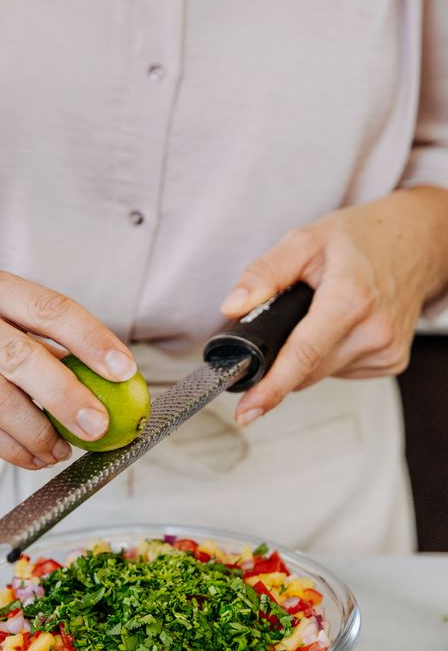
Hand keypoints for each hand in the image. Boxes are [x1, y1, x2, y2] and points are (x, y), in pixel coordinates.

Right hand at [0, 266, 136, 468]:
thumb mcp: (6, 330)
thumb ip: (52, 352)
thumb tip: (115, 390)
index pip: (50, 309)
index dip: (91, 340)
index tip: (124, 370)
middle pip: (21, 356)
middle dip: (66, 396)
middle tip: (97, 425)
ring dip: (38, 433)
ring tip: (61, 451)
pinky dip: (10, 448)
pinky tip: (33, 457)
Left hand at [220, 187, 447, 424]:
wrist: (416, 242)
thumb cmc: (363, 239)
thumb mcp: (305, 240)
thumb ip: (265, 273)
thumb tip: (233, 306)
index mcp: (349, 300)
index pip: (303, 355)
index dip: (270, 388)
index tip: (247, 411)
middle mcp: (372, 331)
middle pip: (305, 370)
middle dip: (283, 355)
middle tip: (289, 318)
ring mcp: (385, 351)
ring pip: (320, 374)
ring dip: (309, 355)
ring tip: (323, 314)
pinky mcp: (392, 362)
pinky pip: (341, 371)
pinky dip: (331, 355)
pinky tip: (342, 327)